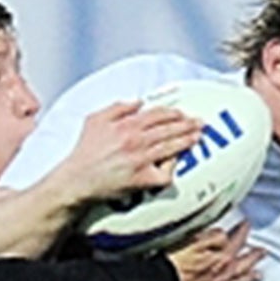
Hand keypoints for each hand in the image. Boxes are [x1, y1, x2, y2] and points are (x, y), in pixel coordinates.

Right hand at [65, 100, 203, 201]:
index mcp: (125, 124)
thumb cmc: (85, 150)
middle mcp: (135, 140)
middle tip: (201, 123)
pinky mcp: (142, 179)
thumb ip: (118, 107)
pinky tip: (177, 162)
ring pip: (171, 148)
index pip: (157, 115)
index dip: (173, 113)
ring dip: (187, 141)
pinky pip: (164, 173)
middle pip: (168, 129)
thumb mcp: (95, 120)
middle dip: (187, 125)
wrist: (78, 179)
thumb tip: (139, 101)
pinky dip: (171, 167)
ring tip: (198, 137)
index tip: (183, 113)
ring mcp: (140, 160)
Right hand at [169, 221, 264, 280]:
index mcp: (221, 257)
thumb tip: (222, 234)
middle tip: (262, 251)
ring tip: (258, 276)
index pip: (237, 240)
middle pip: (243, 263)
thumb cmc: (174, 263)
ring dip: (249, 279)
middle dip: (254, 256)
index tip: (247, 224)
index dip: (242, 230)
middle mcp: (223, 275)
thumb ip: (211, 236)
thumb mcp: (193, 239)